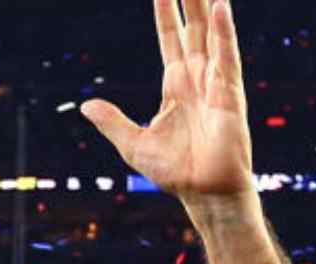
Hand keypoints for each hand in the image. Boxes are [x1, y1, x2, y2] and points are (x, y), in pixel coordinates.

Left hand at [81, 0, 253, 217]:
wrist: (202, 192)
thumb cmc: (174, 171)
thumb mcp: (132, 144)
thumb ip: (112, 121)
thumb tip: (87, 105)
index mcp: (176, 86)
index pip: (170, 40)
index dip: (166, 15)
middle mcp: (198, 79)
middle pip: (193, 29)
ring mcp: (215, 84)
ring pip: (211, 34)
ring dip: (208, 6)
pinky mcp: (229, 95)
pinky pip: (226, 57)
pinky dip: (224, 32)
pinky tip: (221, 7)